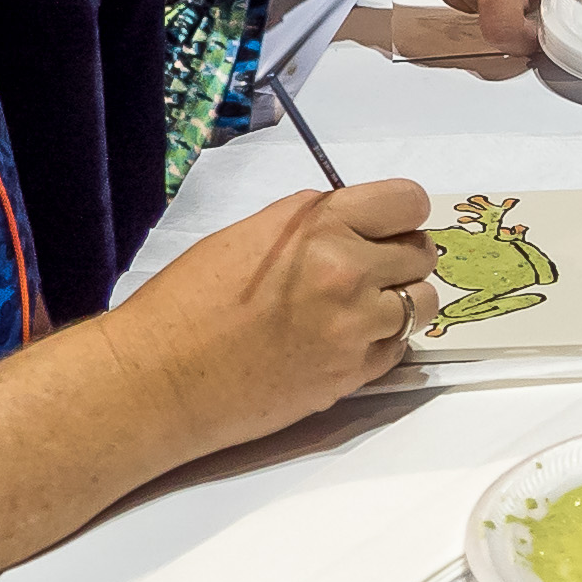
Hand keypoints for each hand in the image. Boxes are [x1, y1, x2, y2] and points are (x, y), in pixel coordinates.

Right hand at [101, 180, 437, 444]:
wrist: (160, 379)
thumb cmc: (187, 301)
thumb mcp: (250, 234)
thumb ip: (312, 222)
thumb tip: (352, 221)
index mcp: (320, 228)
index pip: (407, 201)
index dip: (401, 212)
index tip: (389, 224)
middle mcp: (347, 273)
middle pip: (421, 253)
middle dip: (399, 256)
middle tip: (369, 268)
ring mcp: (354, 329)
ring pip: (421, 304)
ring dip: (398, 301)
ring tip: (359, 307)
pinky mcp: (351, 375)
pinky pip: (399, 348)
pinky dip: (382, 341)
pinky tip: (345, 340)